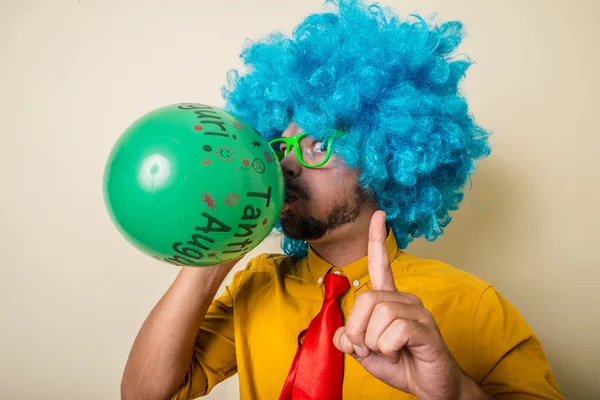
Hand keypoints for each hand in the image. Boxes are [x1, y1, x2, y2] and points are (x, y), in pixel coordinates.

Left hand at [332, 211, 471, 399]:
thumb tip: (342, 333)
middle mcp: (405, 299)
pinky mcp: (425, 329)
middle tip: (367, 348)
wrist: (428, 387)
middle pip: (366, 299)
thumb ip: (349, 337)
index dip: (377, 240)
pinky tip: (399, 353)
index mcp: (390, 300)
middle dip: (357, 330)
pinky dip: (387, 347)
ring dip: (373, 341)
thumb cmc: (399, 364)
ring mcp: (417, 312)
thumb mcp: (364, 351)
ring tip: (387, 351)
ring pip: (379, 314)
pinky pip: (394, 330)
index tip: (378, 214)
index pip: (381, 265)